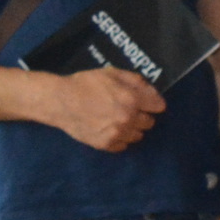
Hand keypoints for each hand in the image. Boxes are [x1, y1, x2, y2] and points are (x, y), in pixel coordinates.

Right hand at [44, 66, 164, 151]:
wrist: (60, 101)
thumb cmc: (86, 84)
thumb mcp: (112, 73)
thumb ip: (137, 81)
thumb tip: (154, 92)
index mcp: (132, 99)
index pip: (159, 106)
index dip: (151, 103)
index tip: (144, 102)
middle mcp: (128, 118)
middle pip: (150, 122)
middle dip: (142, 115)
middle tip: (127, 109)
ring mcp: (118, 133)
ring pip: (138, 136)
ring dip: (132, 128)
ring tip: (118, 120)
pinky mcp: (106, 145)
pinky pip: (124, 145)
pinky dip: (120, 138)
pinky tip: (109, 129)